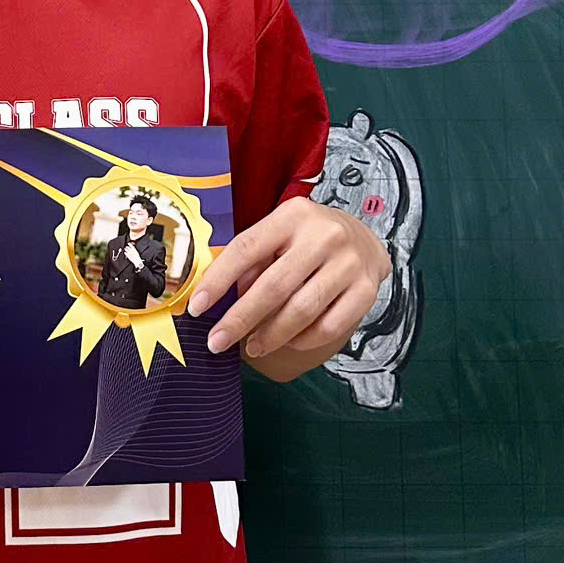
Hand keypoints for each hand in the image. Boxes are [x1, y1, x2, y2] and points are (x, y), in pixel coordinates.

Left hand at [188, 198, 388, 380]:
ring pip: (301, 311)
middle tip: (217, 342)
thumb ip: (252, 261)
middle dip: (240, 319)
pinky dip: (303, 340)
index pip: (247, 248)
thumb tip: (219, 299)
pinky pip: (328, 327)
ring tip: (251, 347)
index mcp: (293, 215)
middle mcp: (324, 236)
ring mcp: (349, 264)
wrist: (364, 238)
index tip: (197, 308)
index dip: (218, 280)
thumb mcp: (279, 234)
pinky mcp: (366, 290)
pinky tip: (288, 342)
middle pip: (274, 286)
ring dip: (270, 336)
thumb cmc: (308, 239)